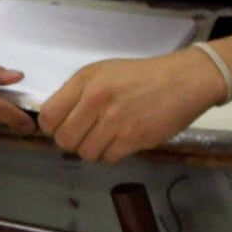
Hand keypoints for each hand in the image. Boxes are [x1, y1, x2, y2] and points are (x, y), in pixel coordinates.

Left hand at [36, 50, 223, 162]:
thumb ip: (77, 93)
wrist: (183, 80)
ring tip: (107, 137)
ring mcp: (115, 120)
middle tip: (86, 135)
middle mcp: (96, 100)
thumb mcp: (103, 72)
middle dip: (72, 142)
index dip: (52, 127)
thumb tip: (55, 120)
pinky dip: (112, 154)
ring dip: (93, 150)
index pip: (48, 116)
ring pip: (85, 153)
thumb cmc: (141, 76)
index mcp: (85, 81)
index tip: (63, 127)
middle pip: (64, 140)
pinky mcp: (133, 138)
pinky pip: (108, 159)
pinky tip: (122, 141)